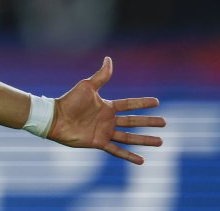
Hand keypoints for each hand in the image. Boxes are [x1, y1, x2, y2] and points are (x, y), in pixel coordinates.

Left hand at [47, 57, 164, 163]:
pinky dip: (129, 156)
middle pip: (133, 121)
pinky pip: (117, 151)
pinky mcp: (99, 143)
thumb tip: (109, 59)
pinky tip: (142, 161)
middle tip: (165, 123)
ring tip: (160, 142)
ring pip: (129, 137)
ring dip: (144, 140)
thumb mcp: (87, 86)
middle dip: (149, 122)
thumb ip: (101, 76)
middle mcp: (108, 120)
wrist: (55, 118)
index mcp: (107, 106)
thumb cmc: (69, 101)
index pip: (129, 104)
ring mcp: (104, 132)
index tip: (157, 102)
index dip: (142, 103)